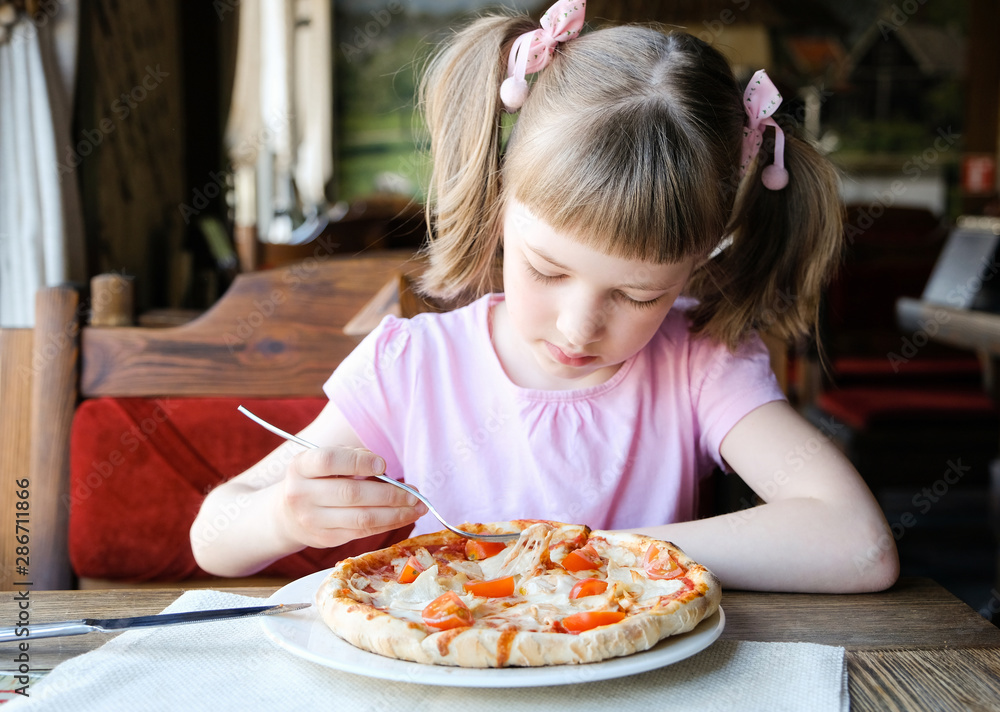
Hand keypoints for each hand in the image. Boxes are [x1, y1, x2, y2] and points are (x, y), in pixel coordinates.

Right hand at [275, 447, 426, 549]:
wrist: (287, 515)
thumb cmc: (316, 479)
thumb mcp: (324, 460)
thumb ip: (351, 456)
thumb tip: (384, 469)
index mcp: (301, 467)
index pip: (329, 461)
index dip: (358, 461)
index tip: (384, 465)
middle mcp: (302, 494)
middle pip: (351, 493)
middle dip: (389, 493)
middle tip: (415, 493)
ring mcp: (313, 520)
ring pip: (361, 518)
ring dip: (395, 513)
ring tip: (417, 507)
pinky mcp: (326, 539)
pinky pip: (363, 532)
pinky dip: (387, 524)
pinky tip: (403, 516)